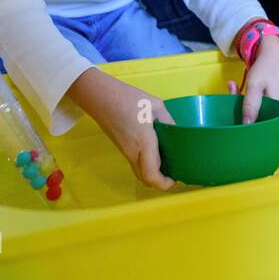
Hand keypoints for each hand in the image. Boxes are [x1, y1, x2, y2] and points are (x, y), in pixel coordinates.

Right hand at [68, 69, 175, 189]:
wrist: (100, 96)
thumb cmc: (128, 98)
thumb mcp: (155, 105)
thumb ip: (169, 121)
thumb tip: (178, 133)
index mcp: (144, 142)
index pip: (152, 175)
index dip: (165, 183)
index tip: (176, 178)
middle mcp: (133, 152)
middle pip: (145, 179)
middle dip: (160, 182)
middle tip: (174, 171)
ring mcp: (125, 151)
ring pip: (140, 173)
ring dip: (153, 174)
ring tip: (167, 162)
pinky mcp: (121, 147)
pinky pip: (135, 163)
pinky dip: (146, 165)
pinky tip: (155, 152)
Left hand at [227, 36, 278, 123]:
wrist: (275, 52)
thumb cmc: (266, 67)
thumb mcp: (254, 85)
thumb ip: (250, 106)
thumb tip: (246, 126)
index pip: (265, 128)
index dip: (251, 130)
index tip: (235, 126)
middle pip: (261, 122)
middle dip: (243, 116)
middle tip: (231, 101)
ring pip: (259, 115)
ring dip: (243, 106)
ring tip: (233, 88)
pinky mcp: (274, 102)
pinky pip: (260, 108)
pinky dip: (248, 102)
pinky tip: (237, 90)